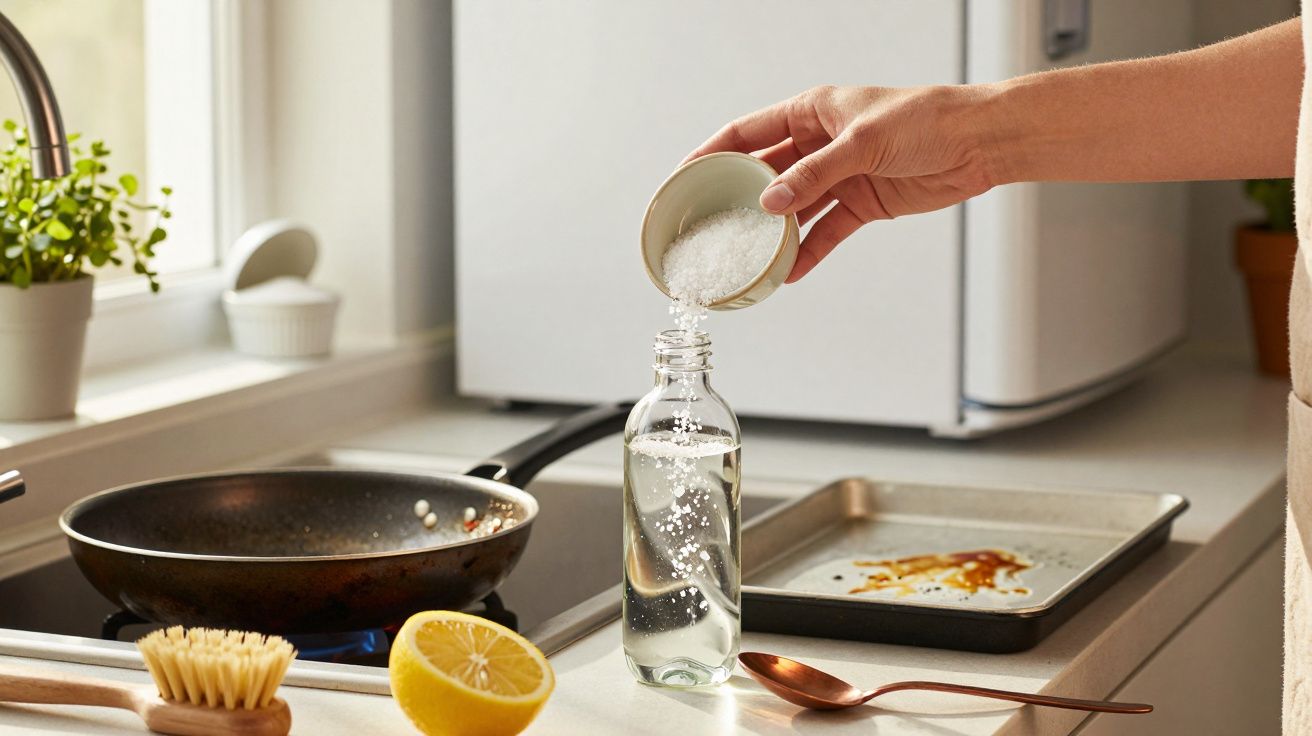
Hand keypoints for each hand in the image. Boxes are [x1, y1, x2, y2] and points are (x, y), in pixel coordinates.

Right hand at [685, 85, 1000, 281]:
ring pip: (794, 208)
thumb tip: (771, 202)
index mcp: (811, 112)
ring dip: (774, 233)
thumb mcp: (863, 142)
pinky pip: (826, 231)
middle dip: (739, 201)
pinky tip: (790, 271)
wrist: (979, 142)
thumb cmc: (927, 119)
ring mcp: (839, 176)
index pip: (747, 132)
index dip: (713, 153)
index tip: (685, 175)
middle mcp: (819, 143)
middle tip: (711, 227)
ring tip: (748, 258)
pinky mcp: (862, 203)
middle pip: (766, 175)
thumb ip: (814, 174)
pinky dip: (809, 251)